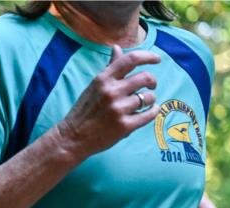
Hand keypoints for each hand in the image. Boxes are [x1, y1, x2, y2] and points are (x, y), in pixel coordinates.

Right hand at [55, 45, 160, 160]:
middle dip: (152, 81)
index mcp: (103, 80)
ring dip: (150, 99)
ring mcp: (118, 110)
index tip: (156, 59)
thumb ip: (109, 68)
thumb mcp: (94, 86)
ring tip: (143, 103)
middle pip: (145, 77)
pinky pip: (149, 114)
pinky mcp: (124, 126)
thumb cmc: (84, 111)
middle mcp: (111, 92)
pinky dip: (153, 112)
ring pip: (148, 97)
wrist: (72, 138)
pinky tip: (149, 111)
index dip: (148, 56)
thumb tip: (117, 48)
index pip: (131, 60)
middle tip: (151, 86)